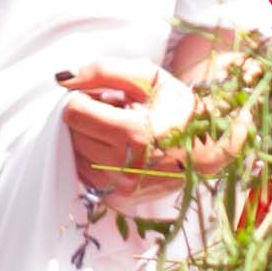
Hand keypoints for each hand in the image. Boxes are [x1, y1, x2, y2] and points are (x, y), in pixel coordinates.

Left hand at [57, 58, 220, 212]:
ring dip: (89, 139)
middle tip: (115, 114)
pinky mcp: (120, 199)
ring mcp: (122, 188)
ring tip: (118, 131)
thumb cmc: (178, 107)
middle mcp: (126, 166)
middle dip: (88, 118)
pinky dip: (93, 159)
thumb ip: (104, 70)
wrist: (208, 147)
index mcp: (134, 134)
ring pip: (76, 156)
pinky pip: (85, 175)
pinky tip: (117, 149)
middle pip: (73, 134)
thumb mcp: (148, 77)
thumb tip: (63, 80)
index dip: (85, 98)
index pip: (74, 112)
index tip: (105, 98)